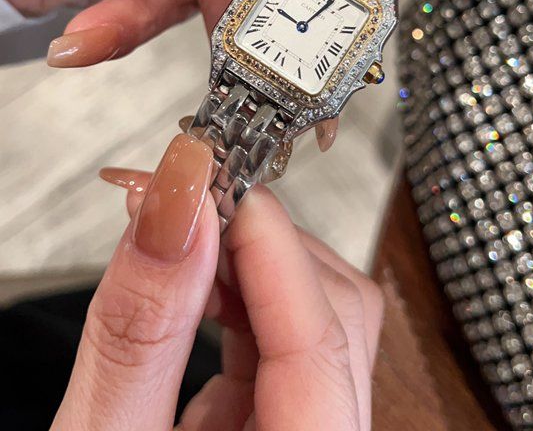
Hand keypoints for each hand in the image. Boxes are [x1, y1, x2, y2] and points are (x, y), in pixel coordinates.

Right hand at [51, 135, 382, 429]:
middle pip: (336, 319)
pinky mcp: (273, 421)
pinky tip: (192, 278)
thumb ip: (141, 334)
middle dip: (261, 243)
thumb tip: (176, 212)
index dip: (272, 247)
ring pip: (314, 318)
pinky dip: (236, 295)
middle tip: (188, 196)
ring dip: (248, 261)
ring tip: (182, 229)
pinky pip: (278, 340)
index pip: (323, 343)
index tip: (217, 181)